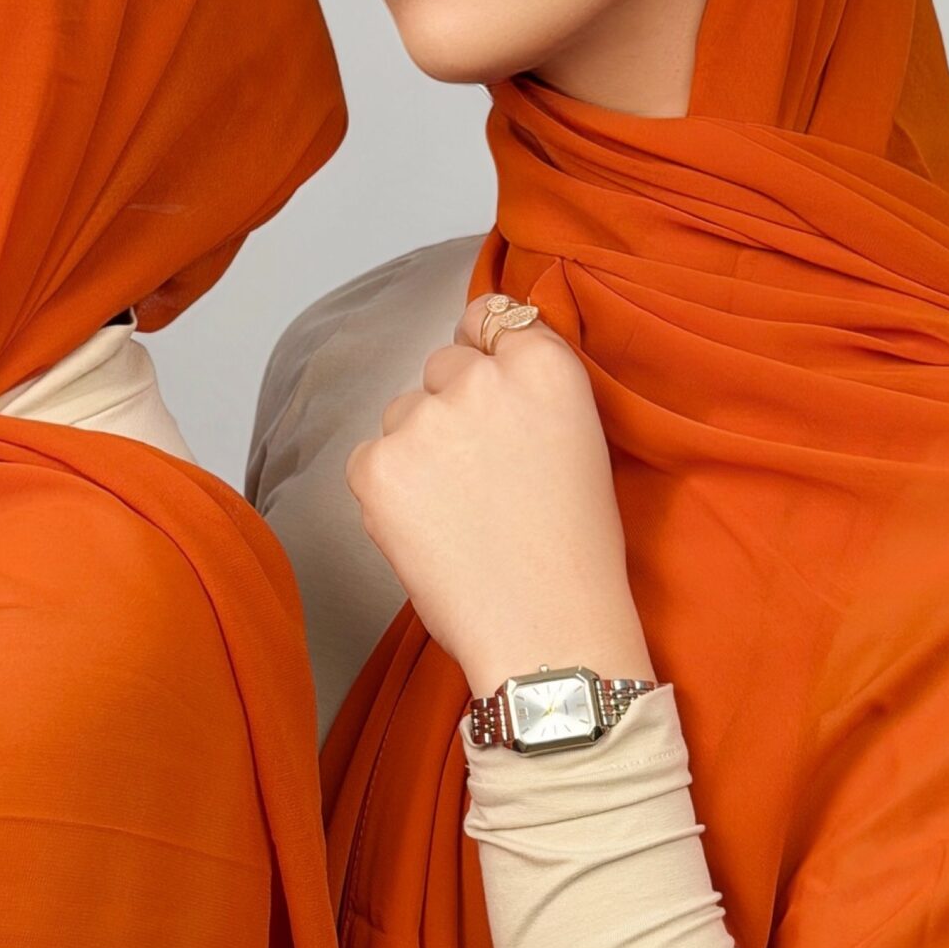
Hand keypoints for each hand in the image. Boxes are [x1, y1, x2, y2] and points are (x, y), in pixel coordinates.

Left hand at [345, 292, 655, 695]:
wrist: (547, 631)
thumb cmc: (574, 550)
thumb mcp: (578, 442)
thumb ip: (528, 390)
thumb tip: (476, 358)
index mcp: (544, 367)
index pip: (491, 316)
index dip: (484, 351)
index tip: (486, 388)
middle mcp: (480, 379)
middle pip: (441, 366)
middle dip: (452, 407)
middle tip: (481, 475)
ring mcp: (422, 420)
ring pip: (401, 412)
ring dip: (418, 448)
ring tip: (459, 513)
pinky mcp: (375, 466)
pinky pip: (370, 459)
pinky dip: (389, 490)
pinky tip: (430, 531)